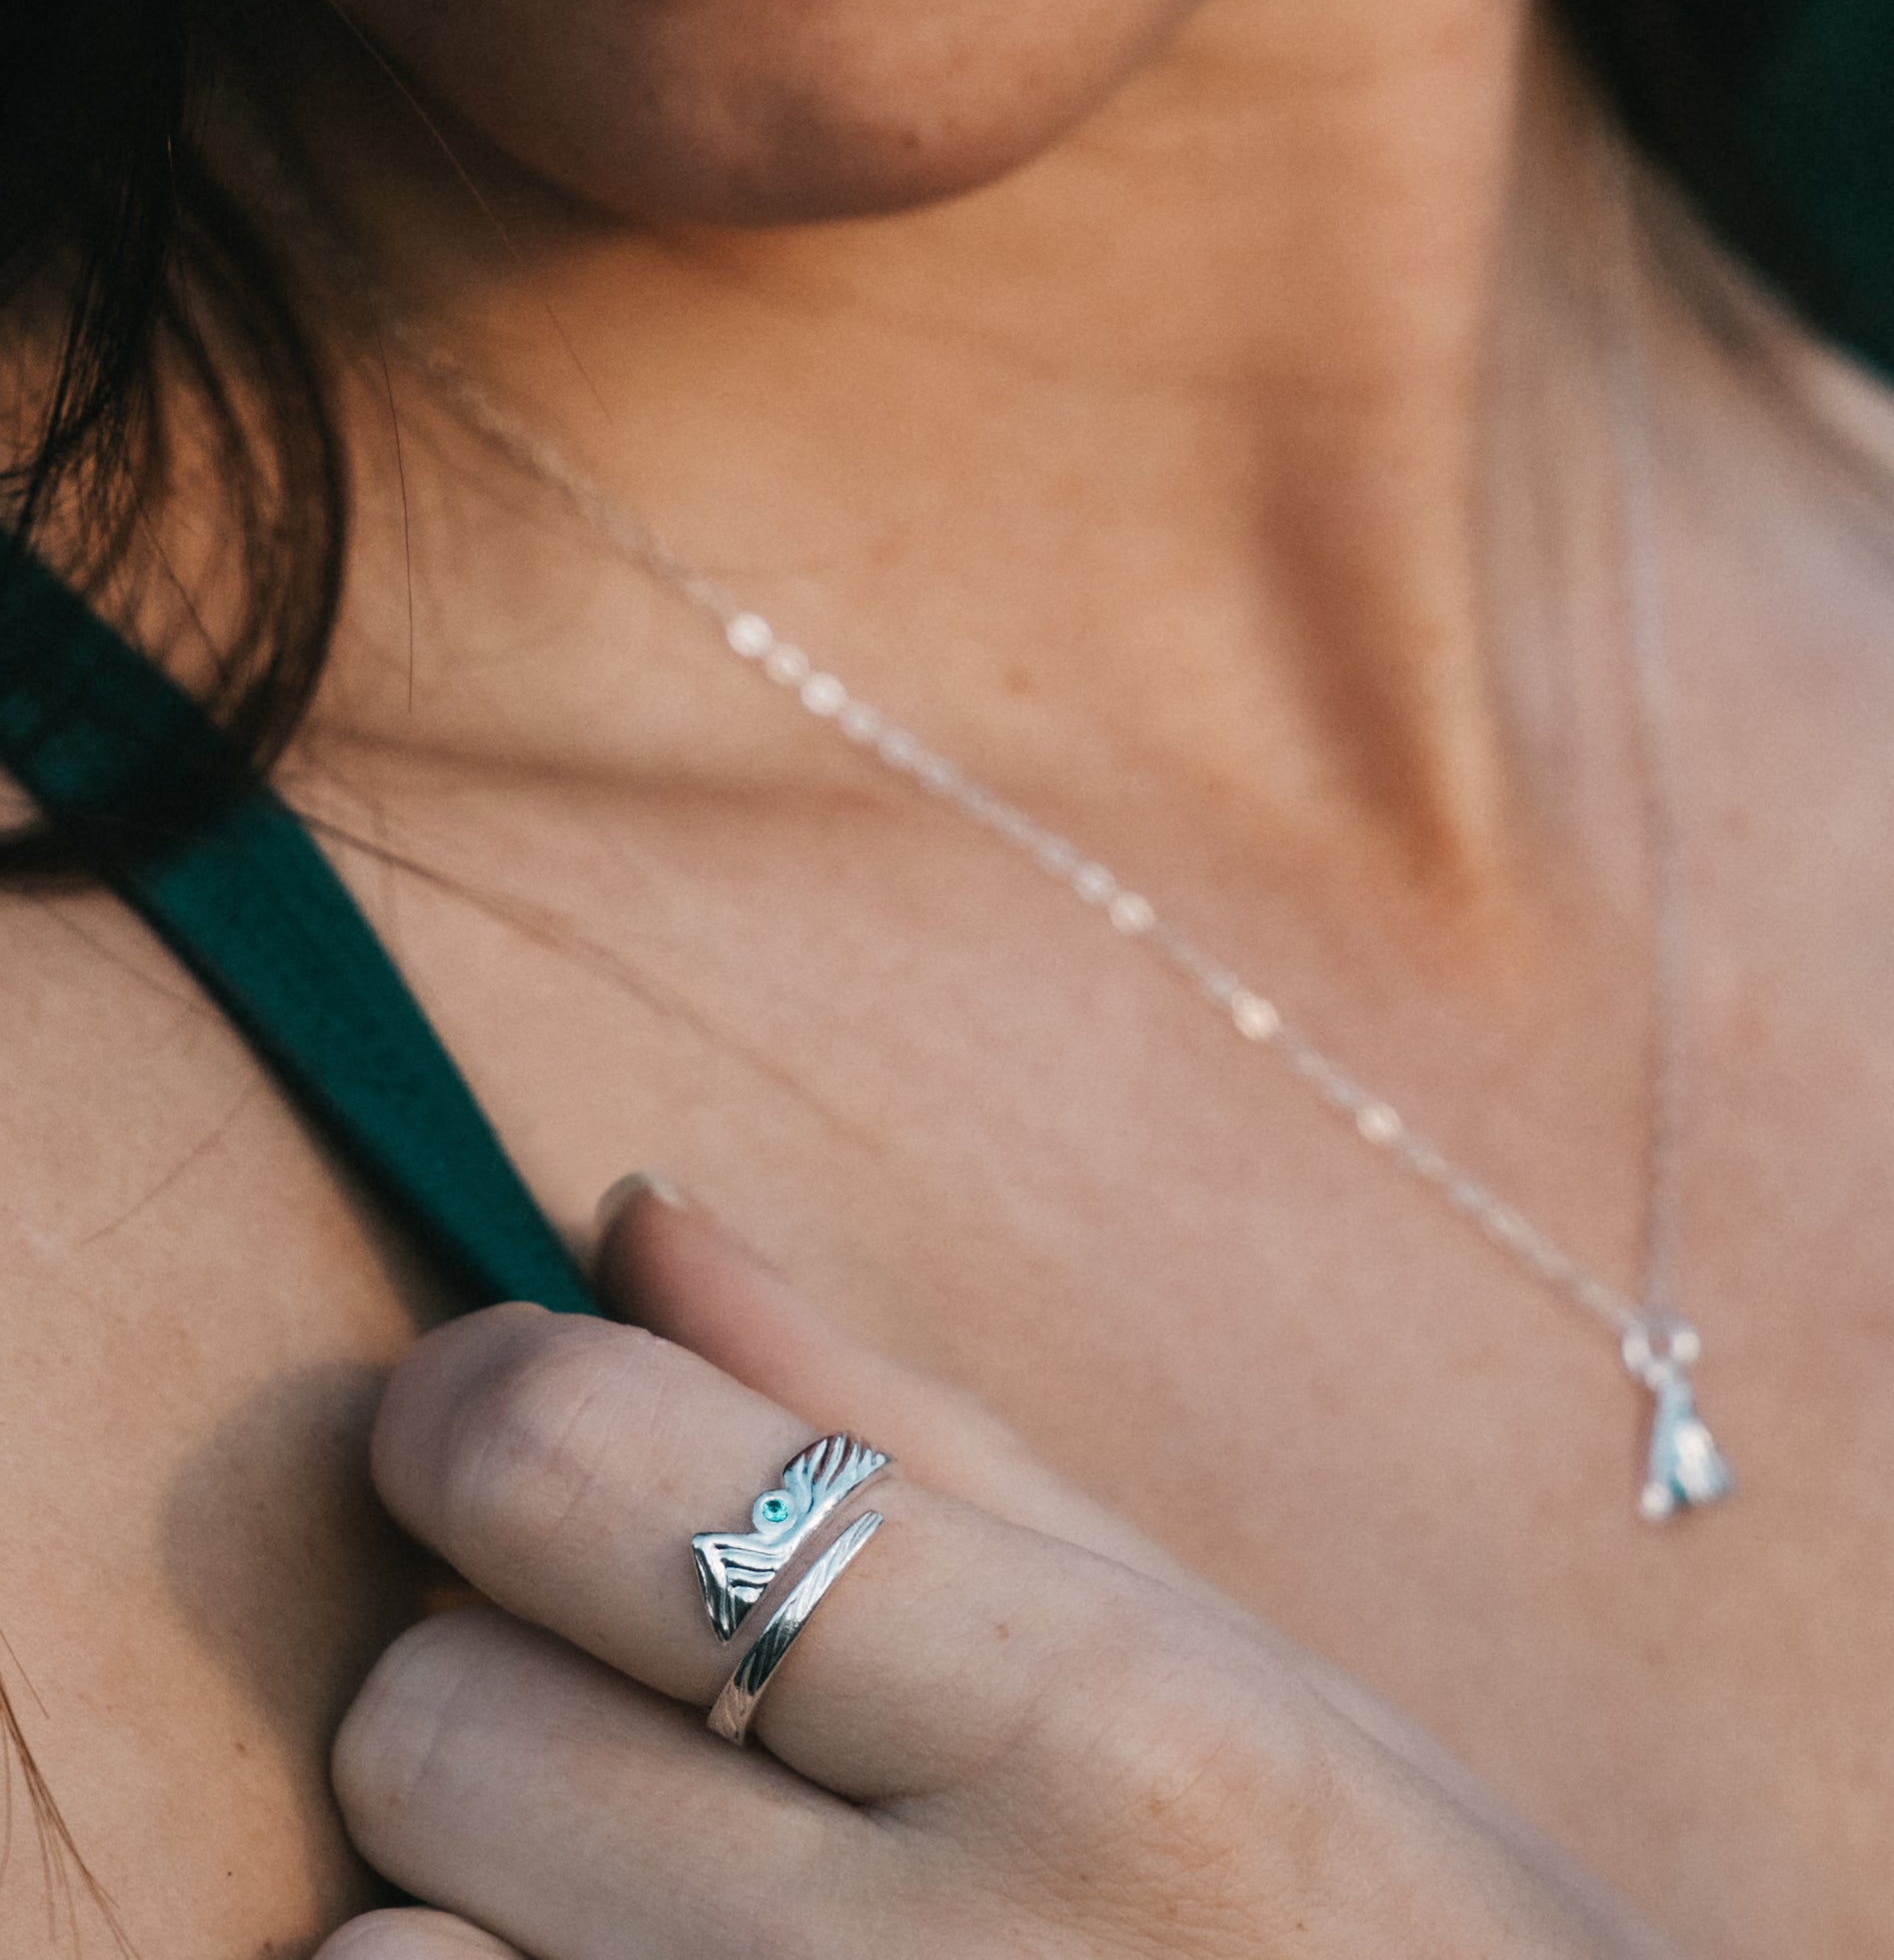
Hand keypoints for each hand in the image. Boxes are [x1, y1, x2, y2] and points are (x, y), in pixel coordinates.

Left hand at [316, 1181, 1676, 1959]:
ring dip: (465, 1886)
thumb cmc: (1394, 1923)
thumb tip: (627, 1217)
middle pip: (428, 1718)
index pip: (573, 1467)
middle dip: (486, 1652)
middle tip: (632, 1676)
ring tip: (644, 1881)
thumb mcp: (1198, 1642)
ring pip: (378, 1953)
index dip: (479, 1398)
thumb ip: (887, 1417)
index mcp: (1087, 1718)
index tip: (512, 1398)